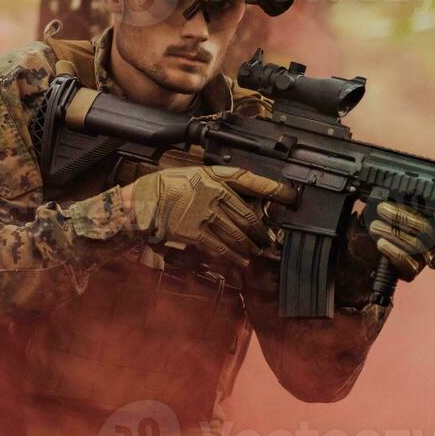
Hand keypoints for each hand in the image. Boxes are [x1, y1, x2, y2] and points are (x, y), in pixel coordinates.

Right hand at [131, 166, 294, 265]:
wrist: (143, 202)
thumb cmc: (168, 186)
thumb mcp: (195, 175)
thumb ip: (218, 184)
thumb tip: (245, 199)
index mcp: (213, 176)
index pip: (250, 181)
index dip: (272, 189)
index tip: (291, 196)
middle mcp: (213, 193)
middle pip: (248, 214)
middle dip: (261, 230)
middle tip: (269, 238)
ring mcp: (205, 213)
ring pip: (238, 233)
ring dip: (250, 245)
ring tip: (256, 251)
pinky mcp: (196, 232)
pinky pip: (222, 247)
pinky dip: (234, 256)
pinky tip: (241, 260)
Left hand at [348, 202, 434, 281]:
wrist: (368, 254)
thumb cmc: (382, 229)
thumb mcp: (388, 213)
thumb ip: (394, 203)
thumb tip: (388, 194)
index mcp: (430, 223)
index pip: (433, 215)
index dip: (418, 209)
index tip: (395, 203)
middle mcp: (431, 242)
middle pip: (423, 228)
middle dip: (400, 217)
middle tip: (381, 210)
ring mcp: (423, 258)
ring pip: (413, 244)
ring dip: (391, 233)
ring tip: (375, 226)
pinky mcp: (412, 272)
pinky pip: (406, 263)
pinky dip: (392, 251)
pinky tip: (381, 243)